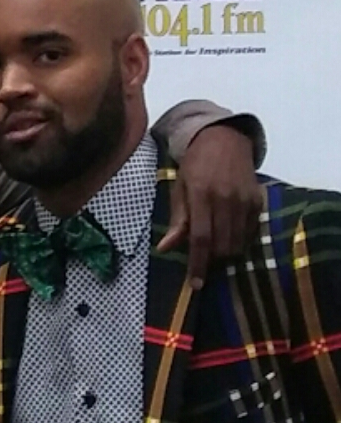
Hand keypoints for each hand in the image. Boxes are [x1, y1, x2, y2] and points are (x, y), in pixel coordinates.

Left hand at [159, 125, 262, 289]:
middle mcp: (226, 198)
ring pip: (238, 243)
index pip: (201, 238)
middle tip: (202, 257)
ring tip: (214, 245)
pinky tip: (229, 234)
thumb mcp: (179, 188)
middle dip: (212, 259)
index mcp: (202, 195)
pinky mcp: (259, 200)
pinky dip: (240, 240)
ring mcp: (245, 199)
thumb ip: (177, 220)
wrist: (224, 138)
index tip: (196, 284)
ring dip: (226, 252)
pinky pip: (251, 232)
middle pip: (222, 245)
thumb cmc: (195, 165)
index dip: (198, 264)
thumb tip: (164, 249)